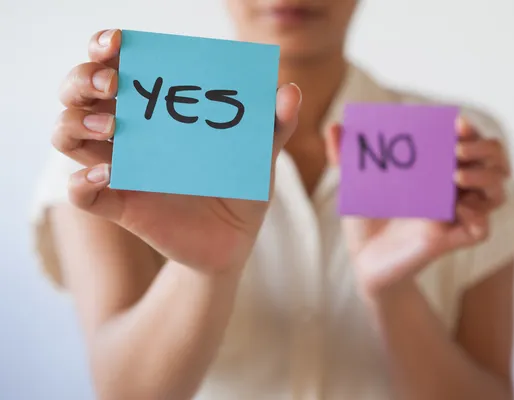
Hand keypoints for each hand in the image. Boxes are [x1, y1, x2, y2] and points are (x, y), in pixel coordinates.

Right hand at [53, 29, 301, 272]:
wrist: (235, 241)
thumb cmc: (241, 189)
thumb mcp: (260, 155)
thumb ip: (274, 124)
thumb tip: (289, 91)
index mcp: (160, 112)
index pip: (116, 68)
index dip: (105, 49)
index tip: (117, 43)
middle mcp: (131, 134)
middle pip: (78, 94)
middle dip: (82, 80)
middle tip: (113, 85)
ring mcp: (120, 169)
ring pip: (67, 134)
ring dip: (75, 124)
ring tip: (111, 127)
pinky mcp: (120, 206)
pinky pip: (82, 192)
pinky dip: (84, 182)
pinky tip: (109, 176)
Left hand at [325, 117, 508, 297]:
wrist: (361, 256)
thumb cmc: (364, 216)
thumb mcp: (353, 183)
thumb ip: (345, 155)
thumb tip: (332, 126)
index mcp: (437, 170)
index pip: (470, 143)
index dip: (472, 131)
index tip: (457, 123)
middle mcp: (452, 190)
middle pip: (495, 164)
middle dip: (486, 150)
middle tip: (458, 149)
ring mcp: (454, 216)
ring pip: (496, 194)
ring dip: (485, 178)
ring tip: (457, 173)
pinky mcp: (450, 240)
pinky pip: (482, 229)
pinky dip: (477, 216)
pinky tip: (455, 208)